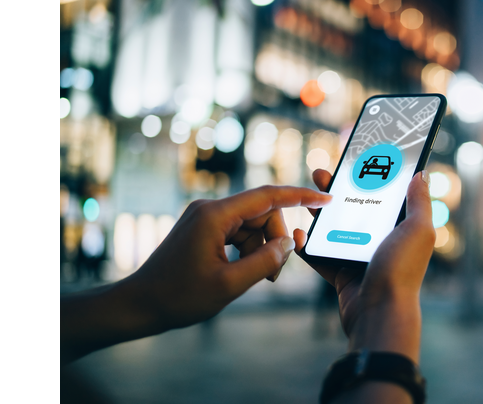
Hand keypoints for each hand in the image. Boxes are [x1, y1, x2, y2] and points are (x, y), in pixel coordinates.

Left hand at [61, 186, 330, 362]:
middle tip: (274, 274)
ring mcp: (205, 218)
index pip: (267, 196)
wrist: (140, 304)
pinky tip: (245, 271)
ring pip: (251, 225)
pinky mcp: (202, 229)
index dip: (299, 196)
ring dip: (262, 248)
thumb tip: (287, 245)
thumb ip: (265, 262)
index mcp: (215, 215)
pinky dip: (248, 249)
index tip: (324, 198)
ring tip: (259, 278)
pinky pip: (238, 232)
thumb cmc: (179, 297)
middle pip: (261, 212)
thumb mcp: (230, 284)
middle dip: (275, 238)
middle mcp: (210, 209)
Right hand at [294, 169, 434, 361]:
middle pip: (355, 208)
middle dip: (337, 190)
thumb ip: (419, 202)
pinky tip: (296, 231)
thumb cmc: (401, 271)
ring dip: (320, 212)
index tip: (354, 159)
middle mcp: (381, 241)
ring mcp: (359, 257)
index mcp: (401, 229)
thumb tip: (422, 174)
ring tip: (307, 198)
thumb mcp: (418, 231)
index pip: (384, 196)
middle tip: (321, 174)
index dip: (370, 176)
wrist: (379, 313)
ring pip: (334, 228)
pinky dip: (306, 245)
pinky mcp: (340, 273)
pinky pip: (319, 255)